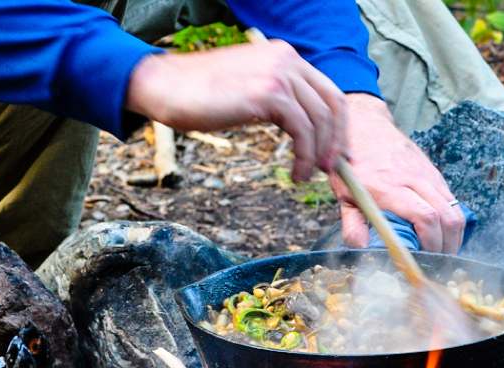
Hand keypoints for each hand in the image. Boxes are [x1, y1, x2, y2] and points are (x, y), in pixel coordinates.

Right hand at [125, 41, 347, 182]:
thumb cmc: (200, 94)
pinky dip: (303, 157)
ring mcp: (279, 74)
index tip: (334, 152)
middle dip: (335, 142)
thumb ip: (276, 96)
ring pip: (319, 120)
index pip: (327, 91)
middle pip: (332, 104)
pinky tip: (294, 173)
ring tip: (306, 175)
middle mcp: (287, 59)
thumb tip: (299, 124)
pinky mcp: (269, 94)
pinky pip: (302, 131)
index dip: (337, 126)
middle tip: (330, 169)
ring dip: (318, 154)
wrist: (167, 86)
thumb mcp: (248, 88)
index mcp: (284, 56)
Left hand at [331, 94, 464, 253]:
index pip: (425, 217)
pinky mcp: (433, 172)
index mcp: (389, 187)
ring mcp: (427, 174)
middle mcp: (413, 179)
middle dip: (448, 245)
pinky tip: (441, 233)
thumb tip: (361, 249)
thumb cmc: (351, 163)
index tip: (424, 259)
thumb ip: (352, 224)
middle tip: (437, 262)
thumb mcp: (344, 195)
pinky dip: (451, 220)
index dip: (431, 243)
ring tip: (442, 251)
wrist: (363, 125)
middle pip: (448, 216)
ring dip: (454, 235)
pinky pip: (451, 200)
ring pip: (455, 209)